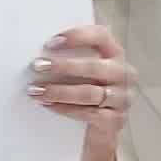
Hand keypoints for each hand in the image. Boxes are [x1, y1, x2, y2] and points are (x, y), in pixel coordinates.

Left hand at [30, 24, 134, 160]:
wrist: (104, 125)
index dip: (77, 36)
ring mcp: (122, 98)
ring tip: (36, 91)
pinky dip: (65, 109)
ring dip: (59, 91)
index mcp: (116, 54)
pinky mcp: (116, 119)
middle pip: (94, 67)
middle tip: (37, 66)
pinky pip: (87, 113)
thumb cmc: (89, 89)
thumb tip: (41, 53)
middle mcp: (124, 73)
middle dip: (63, 66)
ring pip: (88, 93)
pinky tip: (48, 105)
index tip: (50, 43)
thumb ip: (74, 57)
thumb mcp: (87, 71)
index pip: (101, 36)